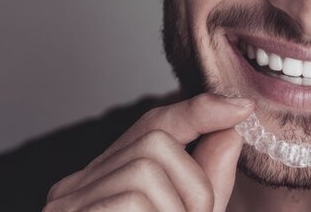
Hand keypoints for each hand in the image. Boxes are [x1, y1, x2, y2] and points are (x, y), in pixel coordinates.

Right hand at [44, 93, 253, 211]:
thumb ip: (205, 182)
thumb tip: (230, 130)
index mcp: (102, 184)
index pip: (151, 127)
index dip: (199, 111)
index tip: (241, 107)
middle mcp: (77, 186)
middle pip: (155, 141)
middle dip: (195, 182)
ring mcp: (69, 201)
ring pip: (150, 167)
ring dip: (184, 206)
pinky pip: (137, 196)